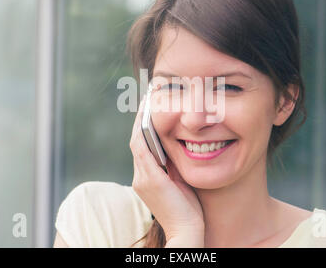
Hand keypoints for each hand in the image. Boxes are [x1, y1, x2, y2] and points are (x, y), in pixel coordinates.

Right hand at [130, 94, 204, 243]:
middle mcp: (140, 175)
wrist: (188, 232)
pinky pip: (142, 148)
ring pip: (137, 139)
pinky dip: (144, 130)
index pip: (142, 143)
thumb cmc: (189, 208)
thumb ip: (175, 164)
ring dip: (142, 118)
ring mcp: (142, 177)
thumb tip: (180, 143)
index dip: (145, 123)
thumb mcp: (180, 181)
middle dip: (142, 115)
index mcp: (147, 176)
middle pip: (137, 138)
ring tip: (151, 97)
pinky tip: (150, 114)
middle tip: (151, 94)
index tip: (153, 104)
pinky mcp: (149, 179)